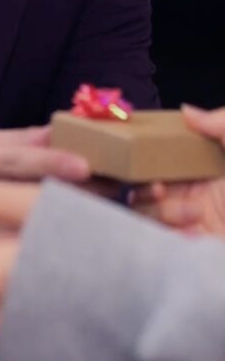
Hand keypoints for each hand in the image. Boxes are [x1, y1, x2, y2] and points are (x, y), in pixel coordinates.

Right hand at [0, 128, 88, 282]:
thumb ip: (13, 142)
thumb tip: (58, 130)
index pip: (12, 158)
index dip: (51, 162)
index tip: (87, 166)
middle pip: (21, 193)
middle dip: (70, 194)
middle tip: (113, 194)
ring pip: (20, 227)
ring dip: (62, 224)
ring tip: (102, 220)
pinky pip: (10, 254)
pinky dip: (42, 249)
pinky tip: (72, 247)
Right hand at [132, 105, 224, 237]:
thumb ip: (221, 123)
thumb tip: (186, 111)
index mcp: (200, 168)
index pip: (159, 162)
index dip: (146, 162)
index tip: (146, 162)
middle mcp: (190, 195)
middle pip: (145, 191)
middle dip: (145, 190)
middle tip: (160, 189)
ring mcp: (192, 224)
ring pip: (150, 218)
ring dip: (161, 214)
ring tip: (192, 213)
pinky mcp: (196, 250)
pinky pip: (165, 244)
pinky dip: (169, 237)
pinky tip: (190, 230)